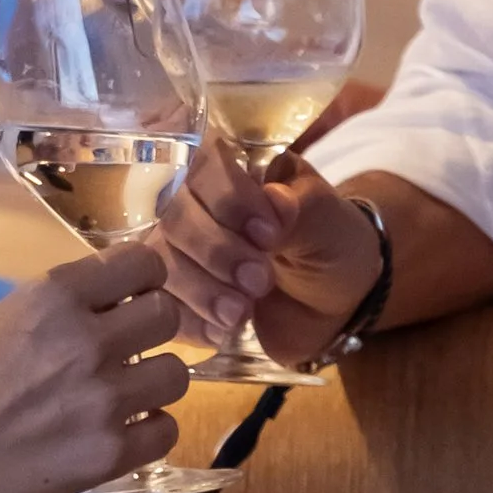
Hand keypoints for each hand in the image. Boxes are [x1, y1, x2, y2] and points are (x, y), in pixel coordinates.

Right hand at [0, 244, 188, 492]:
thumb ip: (52, 311)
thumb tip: (98, 308)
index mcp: (53, 298)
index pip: (142, 262)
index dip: (144, 279)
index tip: (133, 295)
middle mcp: (88, 341)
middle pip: (168, 315)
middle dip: (151, 329)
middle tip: (128, 349)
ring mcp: (105, 399)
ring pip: (176, 374)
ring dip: (152, 383)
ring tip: (122, 398)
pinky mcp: (112, 452)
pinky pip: (166, 430)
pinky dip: (147, 432)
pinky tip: (119, 434)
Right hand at [158, 137, 382, 370]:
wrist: (335, 305)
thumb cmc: (331, 245)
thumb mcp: (328, 221)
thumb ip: (301, 208)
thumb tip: (274, 201)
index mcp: (234, 166)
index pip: (203, 161)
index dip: (228, 198)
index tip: (268, 235)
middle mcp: (194, 200)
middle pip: (172, 214)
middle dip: (215, 252)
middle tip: (261, 280)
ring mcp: (178, 248)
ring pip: (158, 260)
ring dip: (199, 290)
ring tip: (241, 313)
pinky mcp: (175, 292)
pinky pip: (157, 303)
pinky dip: (188, 321)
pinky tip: (220, 331)